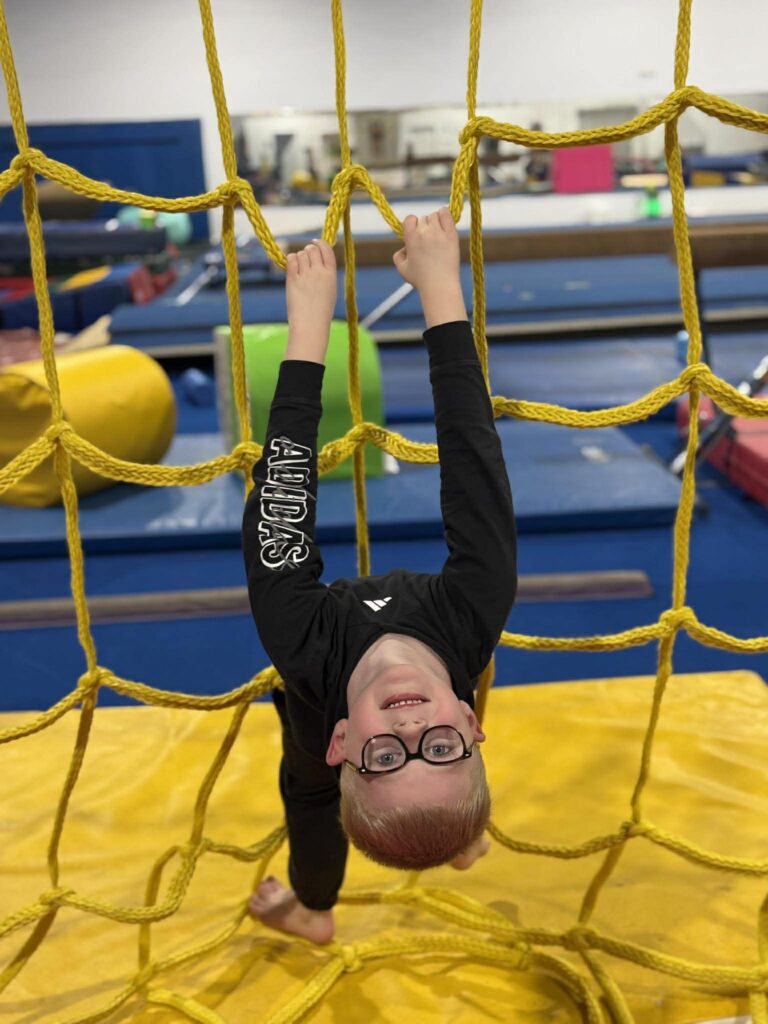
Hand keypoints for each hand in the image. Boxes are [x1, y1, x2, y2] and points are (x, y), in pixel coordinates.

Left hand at [284, 238, 336, 362]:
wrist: (310, 324)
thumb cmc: (321, 311)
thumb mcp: (330, 289)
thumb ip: (325, 273)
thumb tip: (315, 257)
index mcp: (331, 274)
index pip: (326, 249)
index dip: (319, 243)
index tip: (314, 243)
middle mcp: (318, 272)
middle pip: (312, 249)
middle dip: (308, 251)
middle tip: (305, 259)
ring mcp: (305, 275)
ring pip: (300, 254)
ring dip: (299, 257)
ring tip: (299, 269)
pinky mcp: (292, 279)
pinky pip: (290, 260)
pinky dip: (291, 260)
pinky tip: (292, 268)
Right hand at [392, 208, 466, 328]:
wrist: (440, 286)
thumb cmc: (421, 280)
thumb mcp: (401, 268)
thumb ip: (398, 255)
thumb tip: (405, 246)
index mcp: (411, 238)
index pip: (409, 219)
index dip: (412, 225)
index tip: (416, 234)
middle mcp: (424, 232)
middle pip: (423, 218)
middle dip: (424, 227)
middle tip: (428, 240)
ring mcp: (439, 233)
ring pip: (435, 215)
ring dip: (435, 222)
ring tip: (437, 235)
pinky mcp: (451, 235)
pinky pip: (447, 214)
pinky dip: (445, 214)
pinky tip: (445, 223)